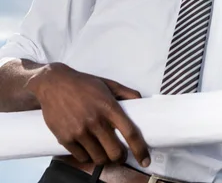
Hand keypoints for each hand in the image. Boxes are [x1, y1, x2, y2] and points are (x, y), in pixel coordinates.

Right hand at [27, 62, 149, 167]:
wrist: (54, 84)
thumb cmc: (83, 83)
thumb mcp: (107, 84)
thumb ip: (126, 93)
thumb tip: (141, 101)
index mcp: (108, 106)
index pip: (130, 132)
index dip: (140, 149)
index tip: (145, 158)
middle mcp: (95, 120)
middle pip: (115, 152)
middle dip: (120, 156)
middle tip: (120, 154)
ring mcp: (79, 131)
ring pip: (99, 158)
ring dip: (105, 159)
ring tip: (105, 152)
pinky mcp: (65, 138)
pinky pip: (82, 157)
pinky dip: (88, 157)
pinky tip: (90, 150)